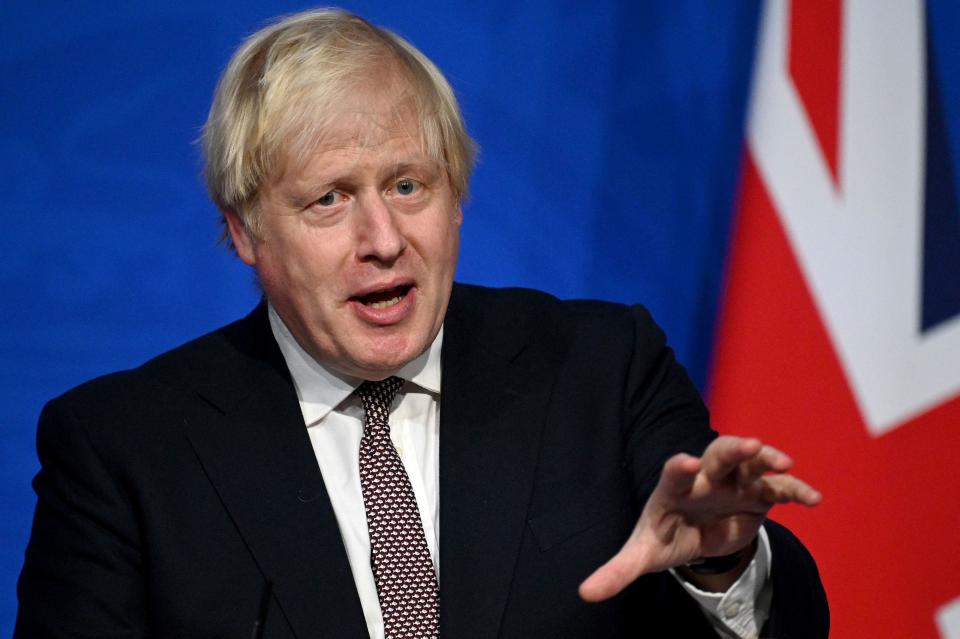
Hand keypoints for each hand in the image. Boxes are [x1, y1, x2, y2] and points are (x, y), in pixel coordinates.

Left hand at [578, 435, 820, 601]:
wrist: (694, 535)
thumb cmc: (665, 536)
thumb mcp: (643, 554)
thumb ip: (617, 570)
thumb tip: (585, 594)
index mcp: (674, 488)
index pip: (674, 473)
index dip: (679, 468)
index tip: (685, 464)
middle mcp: (705, 478)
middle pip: (718, 455)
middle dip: (733, 449)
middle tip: (749, 445)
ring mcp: (733, 483)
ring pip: (751, 463)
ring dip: (767, 459)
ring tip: (785, 464)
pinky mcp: (758, 496)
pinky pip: (779, 489)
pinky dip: (795, 491)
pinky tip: (814, 500)